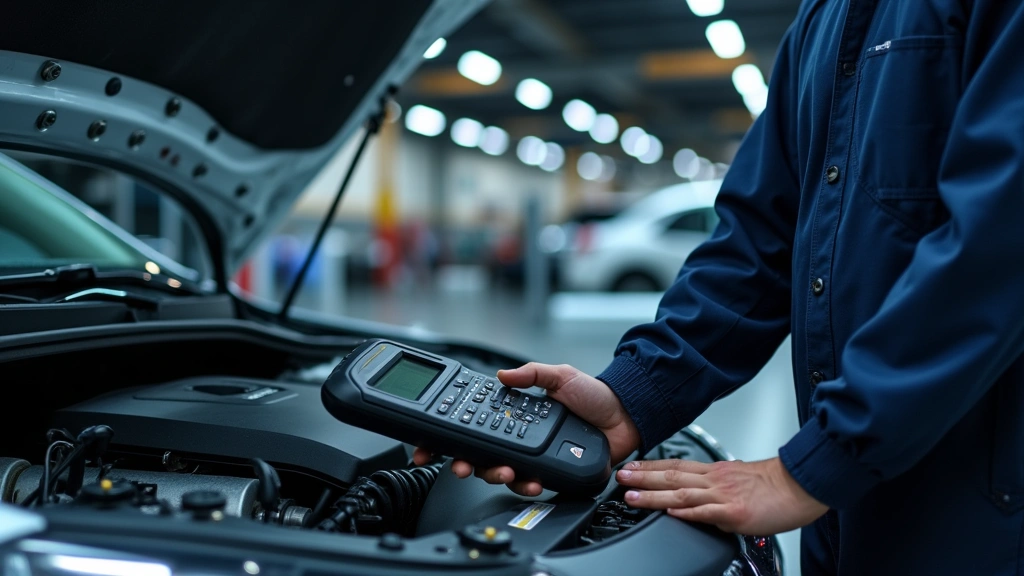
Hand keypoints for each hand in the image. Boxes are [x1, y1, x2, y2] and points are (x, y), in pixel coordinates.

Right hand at [412, 362, 639, 495]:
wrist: (626, 416)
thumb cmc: (594, 395)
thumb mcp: (561, 375)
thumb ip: (532, 374)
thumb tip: (503, 375)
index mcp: (516, 414)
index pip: (476, 424)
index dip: (450, 436)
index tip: (430, 445)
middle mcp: (520, 437)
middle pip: (480, 456)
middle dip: (466, 463)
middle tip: (462, 465)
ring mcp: (534, 457)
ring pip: (500, 474)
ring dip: (495, 475)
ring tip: (504, 471)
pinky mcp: (551, 474)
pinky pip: (531, 484)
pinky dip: (526, 485)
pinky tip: (531, 482)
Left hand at [615, 457, 827, 534]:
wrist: (801, 486)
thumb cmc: (775, 485)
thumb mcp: (740, 479)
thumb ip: (718, 488)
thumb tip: (703, 499)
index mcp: (716, 472)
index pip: (676, 466)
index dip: (651, 466)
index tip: (631, 466)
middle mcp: (715, 480)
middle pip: (672, 476)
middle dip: (642, 476)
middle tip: (619, 475)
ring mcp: (723, 495)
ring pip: (681, 494)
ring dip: (653, 495)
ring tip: (631, 496)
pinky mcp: (735, 512)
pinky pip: (706, 512)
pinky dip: (686, 513)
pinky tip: (670, 514)